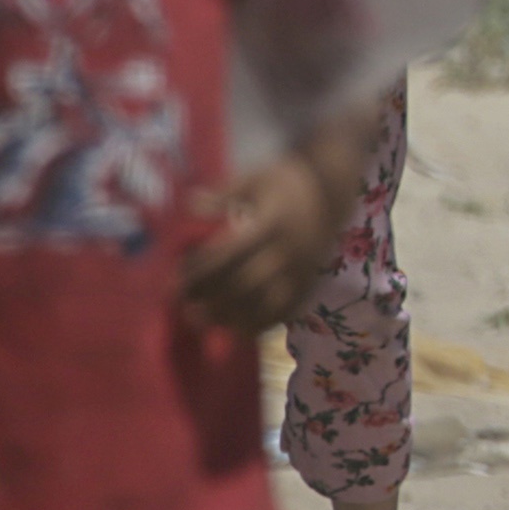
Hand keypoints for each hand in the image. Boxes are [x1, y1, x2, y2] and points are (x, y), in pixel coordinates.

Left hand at [178, 148, 346, 330]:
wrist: (332, 188)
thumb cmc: (287, 181)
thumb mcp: (255, 178)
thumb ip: (224, 194)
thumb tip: (190, 203)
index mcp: (271, 223)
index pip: (230, 253)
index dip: (201, 270)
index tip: (176, 280)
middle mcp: (288, 250)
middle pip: (246, 283)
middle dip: (212, 299)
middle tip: (184, 308)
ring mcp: (302, 269)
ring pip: (266, 303)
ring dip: (234, 317)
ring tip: (205, 322)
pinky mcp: (310, 280)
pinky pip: (287, 311)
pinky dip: (263, 324)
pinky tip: (238, 330)